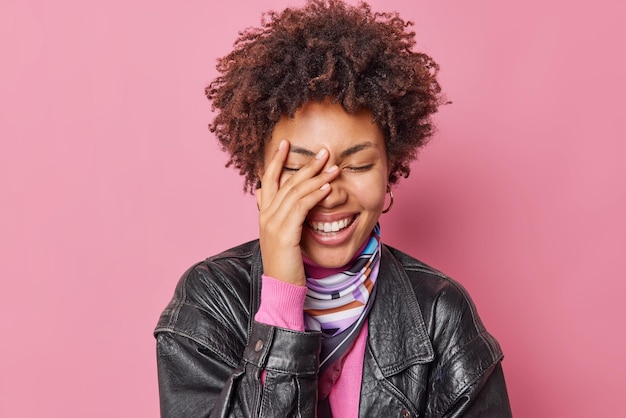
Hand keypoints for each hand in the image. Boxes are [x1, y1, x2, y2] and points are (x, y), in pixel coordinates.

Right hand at [256, 139, 338, 285]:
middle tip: (323, 152)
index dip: (277, 160)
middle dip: (306, 165)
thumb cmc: (286, 263)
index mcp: (264, 214)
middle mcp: (266, 215)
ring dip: (316, 177)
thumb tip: (270, 197)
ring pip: (296, 192)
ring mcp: (273, 224)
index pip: (268, 180)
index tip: (285, 144)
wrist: (281, 287)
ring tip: (333, 167)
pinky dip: (315, 195)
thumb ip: (278, 216)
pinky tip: (327, 187)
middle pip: (286, 182)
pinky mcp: (284, 233)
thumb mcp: (280, 236)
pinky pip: (301, 207)